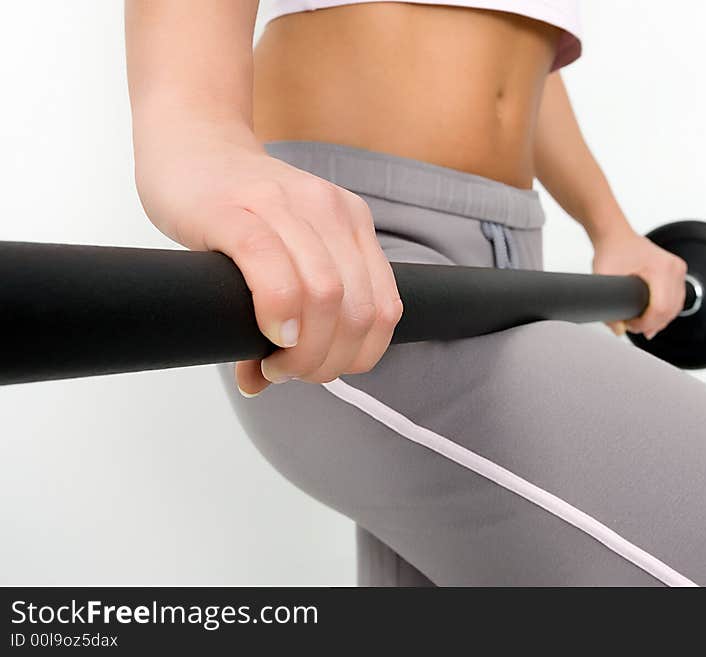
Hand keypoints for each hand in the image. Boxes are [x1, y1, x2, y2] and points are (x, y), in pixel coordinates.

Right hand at [133, 121, 402, 395]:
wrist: (188, 143)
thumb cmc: (234, 208)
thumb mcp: (279, 253)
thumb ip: (288, 311)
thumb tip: (260, 383)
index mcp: (352, 224)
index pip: (385, 309)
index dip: (363, 355)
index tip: (322, 369)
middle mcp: (329, 212)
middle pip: (357, 311)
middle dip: (328, 361)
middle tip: (290, 372)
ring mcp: (285, 206)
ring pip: (325, 296)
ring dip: (303, 350)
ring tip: (273, 362)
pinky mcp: (236, 209)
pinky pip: (272, 267)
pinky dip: (279, 311)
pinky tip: (270, 333)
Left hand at [592, 226, 687, 339]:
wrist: (616, 236)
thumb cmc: (612, 251)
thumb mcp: (604, 279)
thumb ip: (609, 307)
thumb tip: (619, 330)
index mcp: (660, 267)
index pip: (660, 308)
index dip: (645, 323)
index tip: (630, 325)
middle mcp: (674, 267)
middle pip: (670, 311)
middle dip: (651, 324)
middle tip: (631, 325)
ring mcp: (678, 269)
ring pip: (676, 308)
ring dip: (659, 320)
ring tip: (639, 322)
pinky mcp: (677, 272)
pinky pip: (677, 299)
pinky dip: (665, 311)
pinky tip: (651, 316)